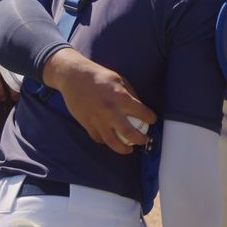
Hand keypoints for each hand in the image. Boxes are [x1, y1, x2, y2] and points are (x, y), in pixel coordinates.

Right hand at [42, 48, 156, 154]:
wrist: (73, 77)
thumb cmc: (99, 76)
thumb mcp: (120, 80)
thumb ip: (130, 94)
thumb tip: (140, 107)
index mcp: (121, 98)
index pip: (142, 113)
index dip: (150, 118)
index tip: (152, 120)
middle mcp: (110, 111)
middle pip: (129, 133)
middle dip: (140, 139)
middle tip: (144, 140)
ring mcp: (97, 119)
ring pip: (112, 141)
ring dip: (123, 149)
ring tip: (129, 150)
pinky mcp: (86, 124)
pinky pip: (98, 138)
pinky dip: (105, 141)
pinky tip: (111, 141)